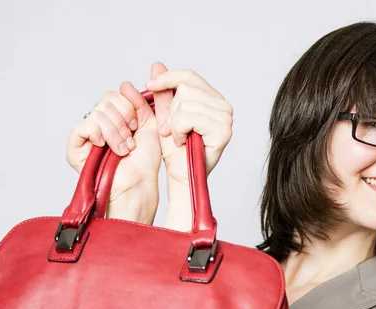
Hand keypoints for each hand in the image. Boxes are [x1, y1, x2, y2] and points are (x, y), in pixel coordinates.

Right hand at [65, 81, 169, 221]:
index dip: (130, 108)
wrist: (139, 184)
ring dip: (116, 132)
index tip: (137, 127)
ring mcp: (85, 135)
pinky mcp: (75, 148)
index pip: (115, 94)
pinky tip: (106, 147)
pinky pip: (84, 125)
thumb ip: (144, 100)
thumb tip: (134, 78)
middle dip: (124, 121)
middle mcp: (97, 123)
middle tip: (130, 141)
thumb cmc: (145, 161)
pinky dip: (100, 134)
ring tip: (123, 149)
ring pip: (98, 112)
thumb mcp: (150, 124)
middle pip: (106, 100)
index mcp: (113, 116)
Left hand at [145, 65, 233, 185]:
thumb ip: (164, 92)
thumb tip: (157, 64)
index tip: (149, 86)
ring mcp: (226, 118)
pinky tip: (183, 142)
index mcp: (213, 99)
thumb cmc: (176, 151)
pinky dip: (179, 130)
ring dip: (174, 123)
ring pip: (185, 103)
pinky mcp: (223, 130)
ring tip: (177, 138)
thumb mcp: (165, 116)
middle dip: (171, 110)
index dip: (167, 78)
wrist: (181, 176)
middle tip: (170, 130)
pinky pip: (189, 117)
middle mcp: (224, 106)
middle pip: (186, 88)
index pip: (189, 76)